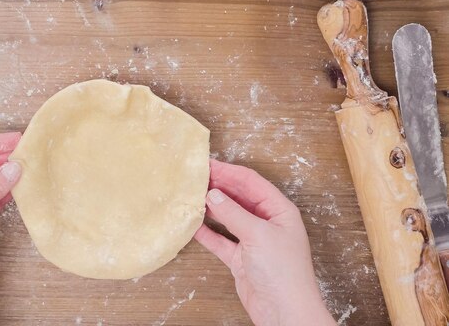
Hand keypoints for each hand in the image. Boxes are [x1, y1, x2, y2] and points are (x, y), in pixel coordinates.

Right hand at [195, 160, 334, 325]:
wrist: (284, 312)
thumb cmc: (284, 273)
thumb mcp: (258, 235)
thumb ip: (234, 214)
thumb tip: (214, 195)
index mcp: (279, 210)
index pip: (250, 182)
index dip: (228, 171)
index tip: (207, 164)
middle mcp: (266, 222)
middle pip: (238, 197)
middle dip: (218, 186)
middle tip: (195, 178)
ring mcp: (253, 240)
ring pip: (228, 217)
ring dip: (211, 208)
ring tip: (191, 196)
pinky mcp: (241, 258)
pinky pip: (220, 239)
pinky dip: (206, 232)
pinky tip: (193, 224)